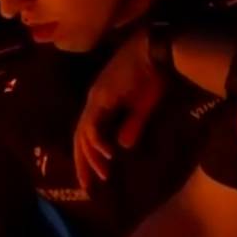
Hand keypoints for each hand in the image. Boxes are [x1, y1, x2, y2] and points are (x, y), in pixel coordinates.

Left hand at [75, 26, 168, 185]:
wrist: (156, 49)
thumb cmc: (153, 73)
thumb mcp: (142, 106)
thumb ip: (132, 126)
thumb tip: (123, 147)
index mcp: (100, 104)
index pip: (87, 135)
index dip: (88, 156)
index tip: (93, 178)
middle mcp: (93, 102)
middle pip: (79, 138)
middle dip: (82, 164)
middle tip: (87, 187)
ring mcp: (95, 99)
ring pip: (83, 135)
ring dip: (91, 157)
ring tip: (100, 176)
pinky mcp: (102, 98)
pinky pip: (93, 126)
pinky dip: (97, 143)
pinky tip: (106, 155)